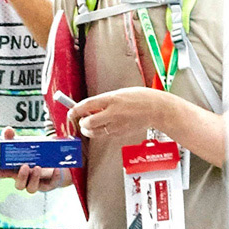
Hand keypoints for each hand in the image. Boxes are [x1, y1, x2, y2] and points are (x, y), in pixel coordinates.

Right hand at [0, 125, 75, 193]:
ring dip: (33, 179)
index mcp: (14, 171)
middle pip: (19, 185)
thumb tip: (7, 130)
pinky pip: (50, 184)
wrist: (53, 163)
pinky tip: (56, 168)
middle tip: (25, 166)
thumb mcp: (24, 145)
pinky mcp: (48, 184)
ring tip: (37, 167)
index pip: (2, 174)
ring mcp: (36, 184)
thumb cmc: (33, 155)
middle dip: (21, 177)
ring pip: (31, 189)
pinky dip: (53, 177)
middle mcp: (23, 179)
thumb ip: (13, 138)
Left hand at [69, 88, 185, 144]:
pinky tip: (107, 125)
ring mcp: (117, 124)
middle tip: (82, 120)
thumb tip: (90, 108)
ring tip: (92, 124)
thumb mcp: (120, 94)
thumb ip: (104, 101)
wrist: (157, 109)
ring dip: (89, 129)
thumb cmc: (141, 98)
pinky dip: (101, 131)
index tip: (70, 112)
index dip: (75, 110)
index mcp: (111, 99)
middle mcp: (113, 112)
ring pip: (94, 132)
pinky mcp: (121, 133)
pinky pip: (105, 135)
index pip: (87, 105)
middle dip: (82, 123)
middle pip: (88, 122)